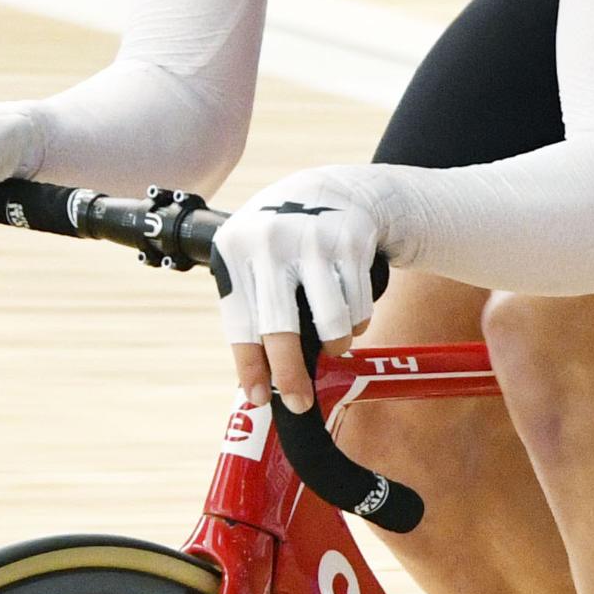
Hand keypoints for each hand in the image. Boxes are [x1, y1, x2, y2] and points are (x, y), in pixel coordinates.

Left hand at [209, 172, 387, 416]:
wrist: (328, 189)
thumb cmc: (281, 240)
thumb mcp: (252, 256)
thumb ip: (252, 303)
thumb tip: (262, 375)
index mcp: (234, 251)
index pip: (240, 322)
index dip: (250, 366)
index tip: (261, 398)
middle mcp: (269, 244)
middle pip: (281, 329)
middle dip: (291, 375)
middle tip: (300, 403)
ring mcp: (312, 243)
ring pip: (332, 323)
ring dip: (336, 345)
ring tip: (333, 342)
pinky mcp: (351, 244)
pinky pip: (359, 307)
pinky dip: (358, 321)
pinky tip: (349, 311)